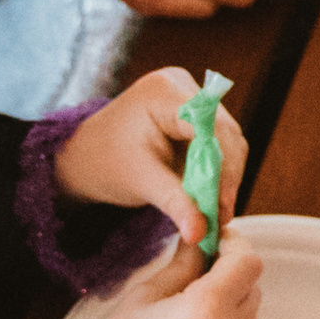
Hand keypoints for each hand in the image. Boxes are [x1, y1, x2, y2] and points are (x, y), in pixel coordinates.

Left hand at [55, 66, 248, 251]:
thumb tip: (200, 233)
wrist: (90, 155)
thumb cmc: (108, 163)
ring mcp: (191, 95)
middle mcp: (182, 85)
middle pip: (224, 132)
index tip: (222, 206)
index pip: (211, 127)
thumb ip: (175, 203)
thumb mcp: (141, 181)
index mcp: (163, 91)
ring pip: (228, 139)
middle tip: (221, 216)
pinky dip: (219, 170)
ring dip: (226, 176)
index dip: (222, 167)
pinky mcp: (197, 112)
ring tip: (215, 211)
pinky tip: (210, 196)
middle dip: (226, 176)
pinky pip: (221, 143)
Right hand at [81, 235, 264, 318]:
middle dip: (233, 272)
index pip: (248, 262)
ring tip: (192, 306)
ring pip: (249, 315)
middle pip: (253, 287)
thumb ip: (181, 265)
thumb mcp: (144, 296)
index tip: (216, 239)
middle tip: (202, 268)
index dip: (235, 244)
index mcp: (208, 308)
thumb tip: (200, 239)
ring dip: (232, 301)